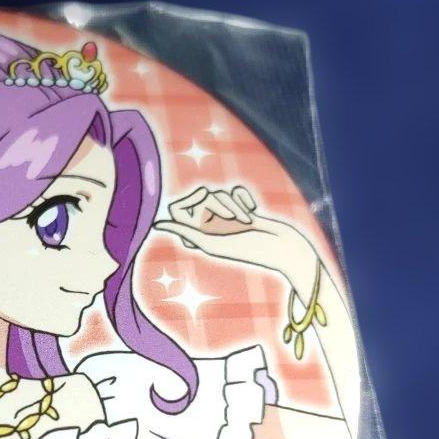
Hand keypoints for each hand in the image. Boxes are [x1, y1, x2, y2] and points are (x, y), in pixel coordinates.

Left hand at [154, 185, 317, 290]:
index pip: (178, 209)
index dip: (188, 202)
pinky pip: (236, 189)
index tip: (203, 203)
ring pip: (219, 193)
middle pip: (200, 198)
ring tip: (246, 222)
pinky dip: (245, 199)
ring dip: (234, 205)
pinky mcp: (242, 206)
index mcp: (197, 235)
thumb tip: (158, 223)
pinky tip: (254, 213)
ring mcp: (225, 215)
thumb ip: (184, 231)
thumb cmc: (245, 249)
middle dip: (217, 204)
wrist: (280, 246)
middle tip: (232, 221)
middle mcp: (208, 225)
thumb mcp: (212, 242)